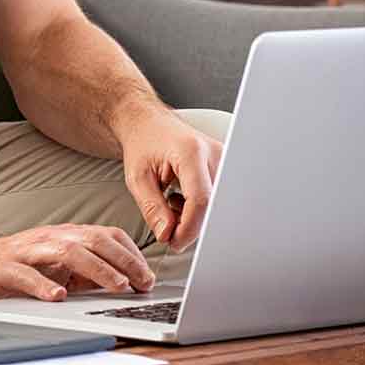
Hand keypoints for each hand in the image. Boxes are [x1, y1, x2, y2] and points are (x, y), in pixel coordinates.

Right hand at [0, 224, 155, 303]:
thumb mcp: (58, 267)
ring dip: (97, 269)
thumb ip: (86, 272)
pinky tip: (58, 296)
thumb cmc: (17, 266)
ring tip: (116, 285)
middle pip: (93, 241)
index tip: (148, 276)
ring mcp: (28, 251)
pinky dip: (44, 285)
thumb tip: (123, 282)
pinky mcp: (6, 268)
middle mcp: (51, 239)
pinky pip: (27, 275)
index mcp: (66, 237)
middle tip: (141, 282)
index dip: (130, 254)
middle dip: (122, 261)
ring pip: (67, 253)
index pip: (106, 236)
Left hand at [121, 111, 223, 252]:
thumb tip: (168, 235)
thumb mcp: (138, 178)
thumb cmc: (143, 144)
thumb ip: (152, 208)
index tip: (173, 241)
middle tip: (167, 223)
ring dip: (195, 216)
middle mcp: (215, 154)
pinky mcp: (227, 167)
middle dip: (191, 224)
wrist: (149, 123)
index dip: (189, 227)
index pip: (201, 200)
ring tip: (172, 202)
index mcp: (191, 152)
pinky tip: (183, 198)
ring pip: (218, 206)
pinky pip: (219, 199)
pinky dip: (200, 208)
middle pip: (213, 205)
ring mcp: (225, 159)